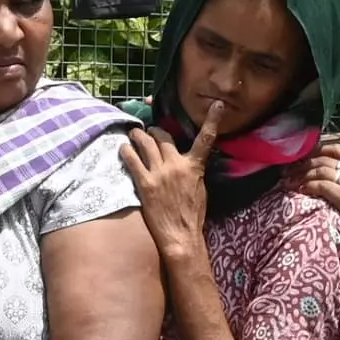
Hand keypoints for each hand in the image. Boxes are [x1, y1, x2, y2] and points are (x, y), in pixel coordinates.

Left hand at [122, 126, 211, 260]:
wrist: (181, 235)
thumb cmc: (192, 215)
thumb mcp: (200, 189)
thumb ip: (193, 171)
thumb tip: (186, 161)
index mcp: (194, 167)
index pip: (206, 139)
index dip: (212, 119)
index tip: (216, 104)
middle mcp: (176, 165)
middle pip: (163, 137)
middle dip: (154, 131)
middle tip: (148, 131)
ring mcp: (159, 173)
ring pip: (145, 143)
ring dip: (138, 135)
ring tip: (133, 134)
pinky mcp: (145, 184)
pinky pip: (132, 160)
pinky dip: (126, 151)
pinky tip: (122, 148)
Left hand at [299, 141, 339, 253]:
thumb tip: (327, 180)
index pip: (339, 151)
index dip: (317, 151)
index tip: (302, 159)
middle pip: (326, 160)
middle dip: (304, 164)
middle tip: (288, 171)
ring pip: (323, 171)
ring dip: (302, 175)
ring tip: (288, 182)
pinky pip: (324, 186)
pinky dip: (309, 186)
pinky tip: (300, 190)